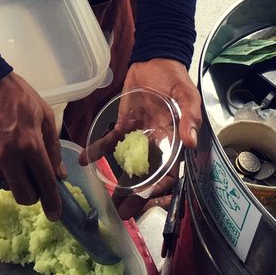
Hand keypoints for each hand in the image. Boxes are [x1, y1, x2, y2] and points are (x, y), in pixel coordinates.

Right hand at [0, 73, 65, 220]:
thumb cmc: (18, 97)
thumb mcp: (44, 116)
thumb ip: (53, 148)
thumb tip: (59, 176)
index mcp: (29, 144)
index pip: (44, 182)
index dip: (52, 202)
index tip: (55, 215)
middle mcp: (7, 156)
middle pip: (24, 196)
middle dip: (33, 194)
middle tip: (36, 181)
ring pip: (7, 184)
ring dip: (15, 177)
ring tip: (14, 153)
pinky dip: (0, 166)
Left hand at [80, 58, 201, 219]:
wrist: (155, 60)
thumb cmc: (176, 79)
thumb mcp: (187, 96)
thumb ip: (190, 118)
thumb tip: (189, 142)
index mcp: (173, 143)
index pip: (167, 175)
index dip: (157, 191)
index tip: (145, 202)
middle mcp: (155, 146)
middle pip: (145, 178)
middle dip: (134, 197)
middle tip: (120, 214)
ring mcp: (138, 138)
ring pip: (127, 167)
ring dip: (116, 184)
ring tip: (105, 202)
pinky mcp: (122, 126)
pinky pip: (110, 143)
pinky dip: (97, 151)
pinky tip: (85, 161)